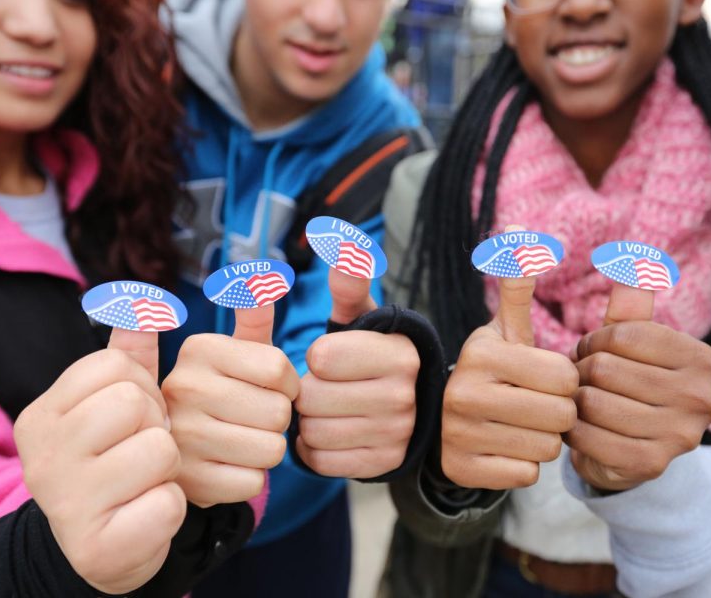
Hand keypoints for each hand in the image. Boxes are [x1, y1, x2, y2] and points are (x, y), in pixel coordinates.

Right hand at [14, 329, 184, 594]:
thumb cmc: (114, 462)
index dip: (142, 389)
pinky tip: (146, 512)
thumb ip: (126, 355)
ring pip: (159, 450)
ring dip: (167, 468)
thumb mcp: (111, 405)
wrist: (101, 546)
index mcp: (43, 414)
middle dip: (156, 426)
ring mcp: (66, 502)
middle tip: (142, 451)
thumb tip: (143, 298)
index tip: (133, 417)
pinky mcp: (99, 545)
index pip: (114, 367)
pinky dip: (170, 507)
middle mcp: (44, 455)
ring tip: (144, 481)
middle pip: (134, 402)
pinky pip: (169, 503)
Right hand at [162, 304, 297, 506]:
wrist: (173, 451)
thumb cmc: (221, 395)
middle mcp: (183, 388)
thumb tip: (265, 277)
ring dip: (266, 450)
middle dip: (276, 420)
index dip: (287, 385)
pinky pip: (254, 481)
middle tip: (251, 419)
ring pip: (271, 450)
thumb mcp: (233, 353)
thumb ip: (252, 317)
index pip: (280, 370)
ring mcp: (182, 437)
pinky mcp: (189, 482)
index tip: (268, 389)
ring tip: (240, 441)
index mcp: (199, 350)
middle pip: (279, 412)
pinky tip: (228, 467)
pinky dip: (249, 478)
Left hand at [295, 269, 418, 477]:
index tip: (327, 357)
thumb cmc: (367, 353)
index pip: (323, 357)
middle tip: (321, 386)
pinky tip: (329, 431)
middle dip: (306, 391)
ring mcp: (397, 434)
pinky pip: (322, 461)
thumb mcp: (360, 316)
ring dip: (308, 422)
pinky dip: (314, 449)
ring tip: (324, 408)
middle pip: (313, 399)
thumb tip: (344, 245)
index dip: (315, 357)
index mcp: (400, 353)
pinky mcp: (383, 464)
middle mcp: (404, 395)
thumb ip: (348, 282)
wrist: (404, 404)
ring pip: (315, 432)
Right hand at [441, 272, 577, 489]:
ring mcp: (459, 434)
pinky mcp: (462, 469)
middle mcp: (464, 394)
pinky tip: (505, 447)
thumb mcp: (504, 330)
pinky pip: (526, 475)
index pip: (564, 377)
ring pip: (546, 448)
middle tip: (535, 404)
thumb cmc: (494, 370)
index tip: (542, 377)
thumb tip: (520, 229)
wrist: (446, 418)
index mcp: (482, 354)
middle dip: (558, 412)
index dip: (564, 379)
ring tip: (520, 424)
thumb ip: (518, 288)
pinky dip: (523, 464)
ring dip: (542, 439)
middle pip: (560, 415)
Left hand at [567, 284, 710, 491]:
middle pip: (606, 368)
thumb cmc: (626, 382)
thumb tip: (633, 258)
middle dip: (581, 371)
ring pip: (594, 402)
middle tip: (583, 380)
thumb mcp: (629, 341)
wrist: (628, 448)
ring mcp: (682, 435)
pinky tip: (577, 426)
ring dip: (574, 401)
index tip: (592, 351)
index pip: (623, 334)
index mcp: (702, 358)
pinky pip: (588, 437)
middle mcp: (703, 398)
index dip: (594, 341)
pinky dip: (572, 430)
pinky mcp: (652, 465)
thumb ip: (630, 302)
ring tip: (579, 401)